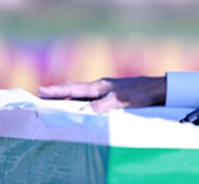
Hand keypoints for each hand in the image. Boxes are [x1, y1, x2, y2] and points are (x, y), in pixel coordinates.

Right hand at [38, 76, 165, 112]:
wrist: (157, 89)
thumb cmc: (139, 94)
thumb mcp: (120, 101)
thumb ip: (101, 106)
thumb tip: (81, 111)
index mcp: (100, 86)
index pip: (74, 88)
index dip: (57, 90)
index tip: (40, 90)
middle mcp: (101, 86)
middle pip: (76, 89)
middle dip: (59, 92)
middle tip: (42, 94)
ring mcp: (107, 89)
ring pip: (84, 93)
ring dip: (70, 96)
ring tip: (57, 100)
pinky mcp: (114, 94)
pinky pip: (92, 97)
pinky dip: (82, 100)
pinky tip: (83, 105)